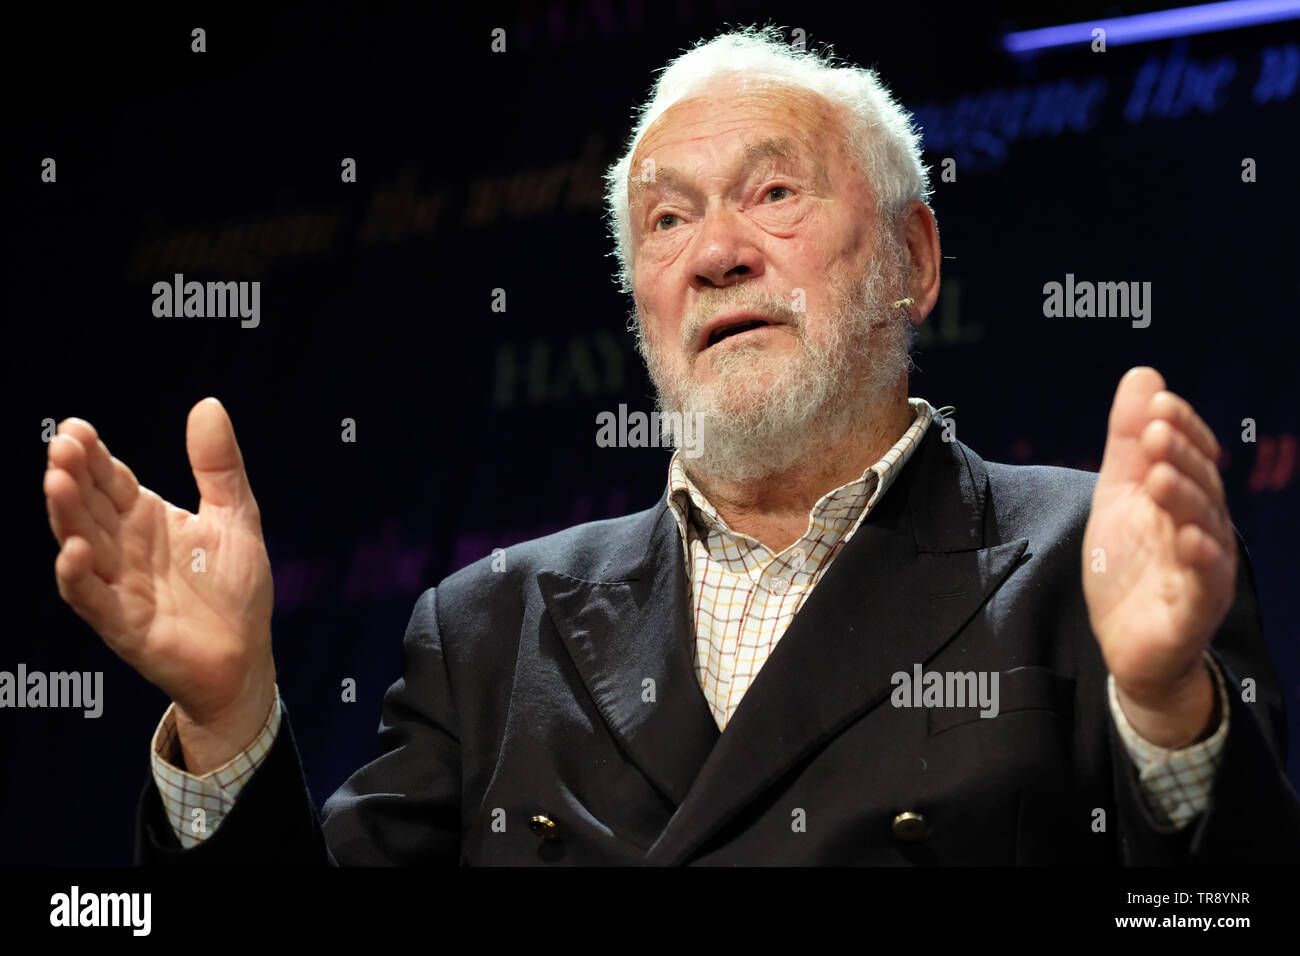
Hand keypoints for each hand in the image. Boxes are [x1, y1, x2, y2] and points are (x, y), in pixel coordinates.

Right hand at [45, 398, 275, 770]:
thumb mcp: (236, 516)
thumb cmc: (235, 589)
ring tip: (57, 482)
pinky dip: (79, 576)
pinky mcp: (124, 624)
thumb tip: (208, 404)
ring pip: (82, 545)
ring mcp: (120, 585)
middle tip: (61, 445)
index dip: (94, 456)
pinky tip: (75, 550)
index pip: (112, 480)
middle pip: (90, 506)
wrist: (246, 657)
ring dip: (66, 516)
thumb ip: (219, 465)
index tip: (76, 426)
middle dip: (73, 476)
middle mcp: (125, 548)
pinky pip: (93, 599)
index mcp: (147, 519)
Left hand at [1082, 367, 1235, 747]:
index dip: (1179, 428)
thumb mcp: (1117, 495)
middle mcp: (1202, 526)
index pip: (1191, 454)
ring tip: (1159, 474)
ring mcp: (1203, 567)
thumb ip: (1126, 442)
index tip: (1156, 403)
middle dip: (1179, 454)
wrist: (1128, 642)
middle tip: (1154, 429)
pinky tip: (1188, 538)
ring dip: (1185, 497)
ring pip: (1204, 526)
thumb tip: (1143, 375)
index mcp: (1184, 498)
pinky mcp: (1196, 606)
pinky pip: (1205, 579)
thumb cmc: (1129, 564)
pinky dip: (1199, 557)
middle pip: (1199, 484)